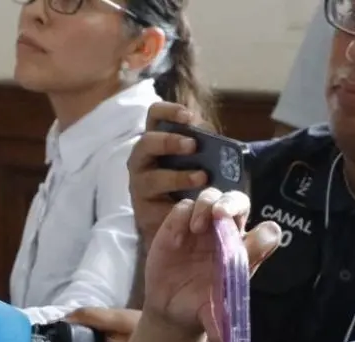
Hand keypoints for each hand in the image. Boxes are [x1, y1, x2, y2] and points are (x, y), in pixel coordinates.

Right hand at [127, 102, 211, 247]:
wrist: (182, 217)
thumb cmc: (191, 180)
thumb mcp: (200, 157)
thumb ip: (204, 144)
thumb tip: (215, 139)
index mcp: (157, 138)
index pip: (154, 115)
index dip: (168, 112)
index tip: (188, 117)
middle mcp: (143, 158)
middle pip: (146, 142)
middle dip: (170, 142)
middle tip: (193, 146)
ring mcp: (139, 182)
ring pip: (150, 176)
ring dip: (177, 176)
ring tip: (201, 178)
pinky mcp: (142, 206)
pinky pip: (156, 201)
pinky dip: (176, 200)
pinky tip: (193, 200)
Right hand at [142, 188, 281, 338]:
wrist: (171, 309)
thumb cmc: (199, 308)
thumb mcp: (213, 318)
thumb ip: (223, 325)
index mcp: (245, 253)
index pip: (266, 234)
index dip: (262, 235)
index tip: (248, 248)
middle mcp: (226, 235)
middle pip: (239, 202)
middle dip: (232, 204)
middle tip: (219, 217)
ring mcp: (201, 228)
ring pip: (211, 197)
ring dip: (206, 206)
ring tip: (197, 228)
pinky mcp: (177, 226)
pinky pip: (182, 209)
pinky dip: (181, 218)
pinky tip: (176, 240)